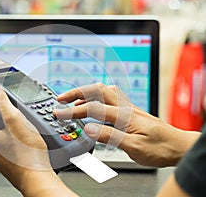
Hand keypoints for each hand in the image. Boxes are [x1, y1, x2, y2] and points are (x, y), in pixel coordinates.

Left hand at [0, 80, 76, 196]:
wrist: (38, 177)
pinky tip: (27, 144)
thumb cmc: (27, 153)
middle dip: (1, 123)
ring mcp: (0, 160)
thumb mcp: (14, 120)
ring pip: (1, 141)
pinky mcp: (10, 165)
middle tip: (14, 118)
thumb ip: (0, 102)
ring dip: (10, 135)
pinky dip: (16, 145)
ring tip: (23, 131)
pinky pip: (10, 150)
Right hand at [53, 83, 200, 166]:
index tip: (59, 112)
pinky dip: (97, 97)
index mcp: (123, 115)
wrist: (178, 146)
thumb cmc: (160, 148)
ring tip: (74, 100)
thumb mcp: (133, 147)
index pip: (92, 109)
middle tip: (61, 98)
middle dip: (76, 92)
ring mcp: (128, 107)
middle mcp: (125, 107)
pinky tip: (95, 103)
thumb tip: (88, 128)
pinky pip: (111, 97)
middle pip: (97, 90)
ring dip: (86, 93)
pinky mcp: (130, 111)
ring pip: (104, 91)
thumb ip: (109, 135)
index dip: (73, 110)